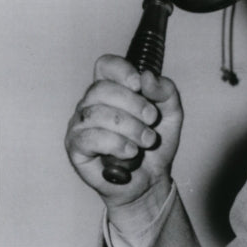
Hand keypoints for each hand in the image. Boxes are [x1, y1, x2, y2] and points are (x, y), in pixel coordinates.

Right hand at [65, 55, 182, 224]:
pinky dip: (115, 144)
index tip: (139, 85)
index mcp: (112, 89)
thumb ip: (165, 91)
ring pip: (97, 113)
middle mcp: (91, 103)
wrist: (150, 180)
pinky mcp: (75, 147)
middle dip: (134, 104)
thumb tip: (146, 76)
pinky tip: (130, 152)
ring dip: (130, 128)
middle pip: (102, 88)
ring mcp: (80, 124)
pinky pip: (89, 137)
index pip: (105, 65)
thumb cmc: (154, 145)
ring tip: (146, 141)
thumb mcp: (171, 114)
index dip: (122, 71)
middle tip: (152, 120)